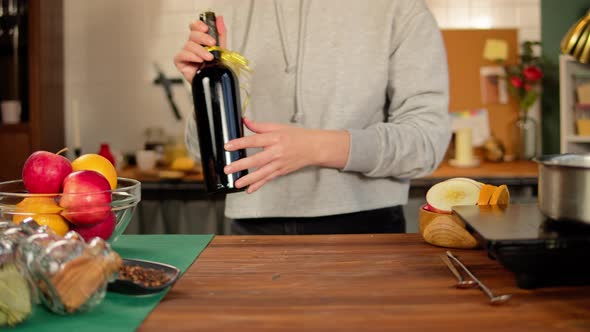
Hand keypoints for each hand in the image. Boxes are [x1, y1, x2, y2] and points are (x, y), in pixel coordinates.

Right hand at [174, 16, 226, 81]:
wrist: (215, 81)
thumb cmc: (216, 66)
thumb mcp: (222, 48)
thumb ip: (220, 33)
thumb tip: (220, 18)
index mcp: (200, 40)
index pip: (194, 27)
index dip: (198, 25)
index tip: (206, 28)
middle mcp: (191, 45)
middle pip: (192, 34)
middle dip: (203, 38)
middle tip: (212, 43)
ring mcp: (185, 53)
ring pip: (188, 45)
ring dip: (200, 50)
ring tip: (209, 58)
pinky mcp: (180, 62)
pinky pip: (181, 55)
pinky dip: (191, 56)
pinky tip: (199, 60)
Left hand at [224, 118, 349, 192]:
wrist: (314, 148)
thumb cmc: (297, 136)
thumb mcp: (278, 127)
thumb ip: (260, 126)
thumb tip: (245, 121)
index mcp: (275, 138)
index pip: (254, 140)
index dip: (240, 143)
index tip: (228, 146)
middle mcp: (277, 152)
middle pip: (256, 159)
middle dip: (241, 165)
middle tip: (228, 169)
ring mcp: (279, 164)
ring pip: (262, 173)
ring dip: (248, 179)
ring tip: (236, 183)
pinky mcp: (281, 171)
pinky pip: (268, 179)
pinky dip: (259, 185)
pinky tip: (249, 190)